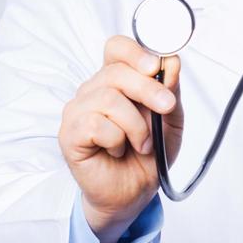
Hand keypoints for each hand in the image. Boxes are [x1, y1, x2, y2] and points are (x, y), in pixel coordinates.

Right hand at [58, 35, 183, 242]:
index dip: (135, 52)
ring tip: (141, 143)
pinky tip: (117, 150)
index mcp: (116, 81)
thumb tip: (171, 62)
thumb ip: (171, 91)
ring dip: (136, 125)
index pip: (116, 48)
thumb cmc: (148, 155)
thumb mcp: (171, 121)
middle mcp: (93, 90)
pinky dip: (116, 140)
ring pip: (108, 99)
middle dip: (148, 89)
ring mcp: (78, 110)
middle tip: (166, 107)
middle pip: (116, 71)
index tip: (156, 66)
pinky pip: (95, 124)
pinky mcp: (70, 133)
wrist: (135, 193)